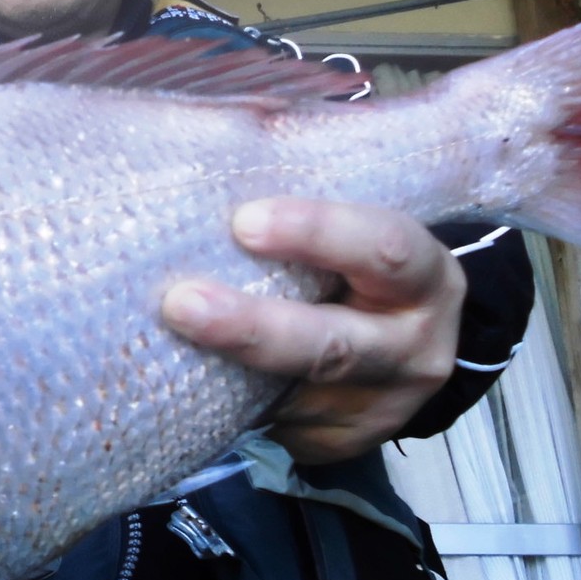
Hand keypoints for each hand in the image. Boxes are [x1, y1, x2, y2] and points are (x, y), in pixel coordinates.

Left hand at [161, 197, 465, 464]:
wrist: (412, 340)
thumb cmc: (363, 260)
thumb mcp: (363, 221)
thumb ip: (310, 190)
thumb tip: (205, 133)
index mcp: (423, 272)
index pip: (382, 247)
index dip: (316, 232)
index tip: (244, 220)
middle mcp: (413, 345)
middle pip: (333, 344)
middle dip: (251, 327)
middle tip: (180, 302)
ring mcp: (381, 407)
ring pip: (297, 397)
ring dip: (224, 375)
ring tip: (157, 348)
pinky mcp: (345, 446)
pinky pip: (282, 429)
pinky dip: (229, 407)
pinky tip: (183, 385)